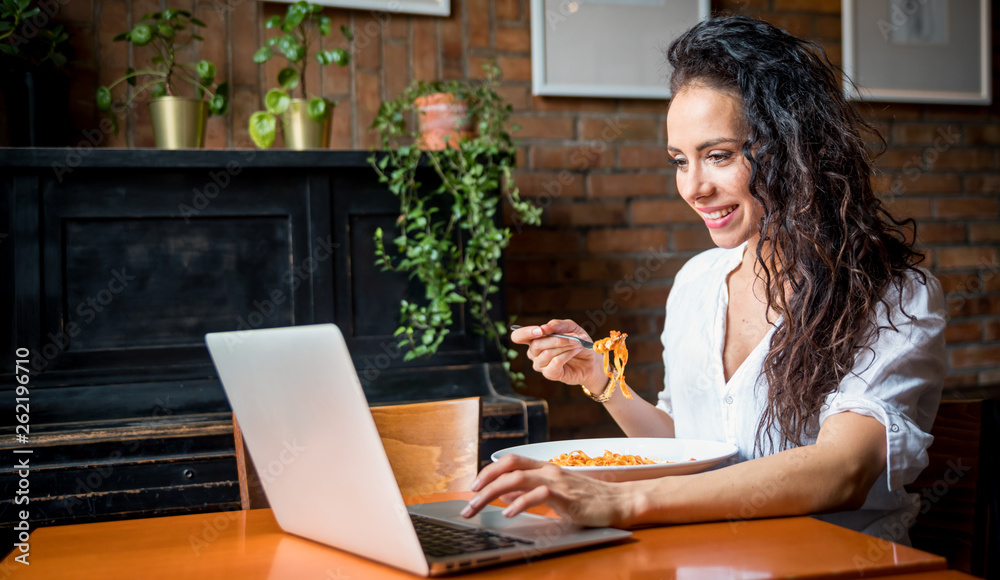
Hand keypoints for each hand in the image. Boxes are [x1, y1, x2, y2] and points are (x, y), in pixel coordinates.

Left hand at [460, 454, 634, 527]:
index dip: (488, 471)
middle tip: (468, 502)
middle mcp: (548, 470)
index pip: (510, 461)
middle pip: (508, 469)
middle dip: (483, 484)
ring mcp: (557, 481)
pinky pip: (538, 495)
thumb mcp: (555, 494)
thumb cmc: (590, 500)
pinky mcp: (567, 497)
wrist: (621, 502)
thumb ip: (530, 493)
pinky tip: (507, 513)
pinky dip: (519, 503)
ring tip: (477, 507)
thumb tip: (504, 495)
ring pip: (517, 479)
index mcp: (545, 468)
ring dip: (492, 494)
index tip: (474, 486)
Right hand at [510, 319, 604, 388]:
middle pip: (536, 344)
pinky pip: (555, 363)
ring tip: (577, 343)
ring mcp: (541, 365)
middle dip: (556, 339)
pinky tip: (575, 350)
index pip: (518, 336)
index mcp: (535, 339)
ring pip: (546, 353)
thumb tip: (544, 328)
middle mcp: (534, 353)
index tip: (540, 330)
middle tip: (574, 337)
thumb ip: (557, 325)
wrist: (592, 359)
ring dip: (564, 346)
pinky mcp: (550, 374)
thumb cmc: (578, 342)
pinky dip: (567, 354)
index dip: (525, 333)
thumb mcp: (570, 327)